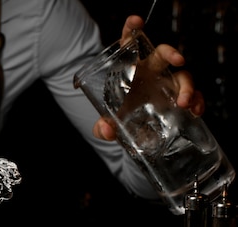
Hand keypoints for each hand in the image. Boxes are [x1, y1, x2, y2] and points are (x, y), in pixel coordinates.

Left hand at [92, 15, 204, 140]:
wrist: (130, 127)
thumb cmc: (118, 115)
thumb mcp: (108, 122)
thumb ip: (102, 127)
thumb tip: (106, 130)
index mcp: (130, 69)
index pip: (129, 45)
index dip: (131, 31)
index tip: (136, 21)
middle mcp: (150, 72)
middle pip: (163, 54)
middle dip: (171, 52)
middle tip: (179, 60)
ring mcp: (166, 84)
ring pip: (183, 76)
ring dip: (187, 87)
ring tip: (184, 102)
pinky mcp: (177, 98)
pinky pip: (193, 95)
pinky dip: (197, 101)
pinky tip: (196, 110)